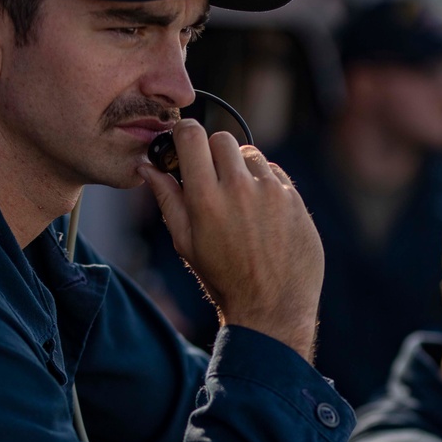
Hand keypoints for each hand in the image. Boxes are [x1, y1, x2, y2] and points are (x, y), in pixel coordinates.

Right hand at [141, 121, 322, 364]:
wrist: (272, 307)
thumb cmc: (223, 278)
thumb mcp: (186, 243)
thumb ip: (167, 199)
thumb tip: (147, 166)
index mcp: (205, 199)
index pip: (191, 135)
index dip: (184, 135)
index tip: (185, 147)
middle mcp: (239, 188)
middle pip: (221, 139)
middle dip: (213, 153)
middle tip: (213, 180)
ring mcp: (270, 191)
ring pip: (250, 153)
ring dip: (241, 169)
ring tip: (240, 202)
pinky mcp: (294, 198)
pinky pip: (274, 173)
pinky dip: (265, 184)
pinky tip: (262, 214)